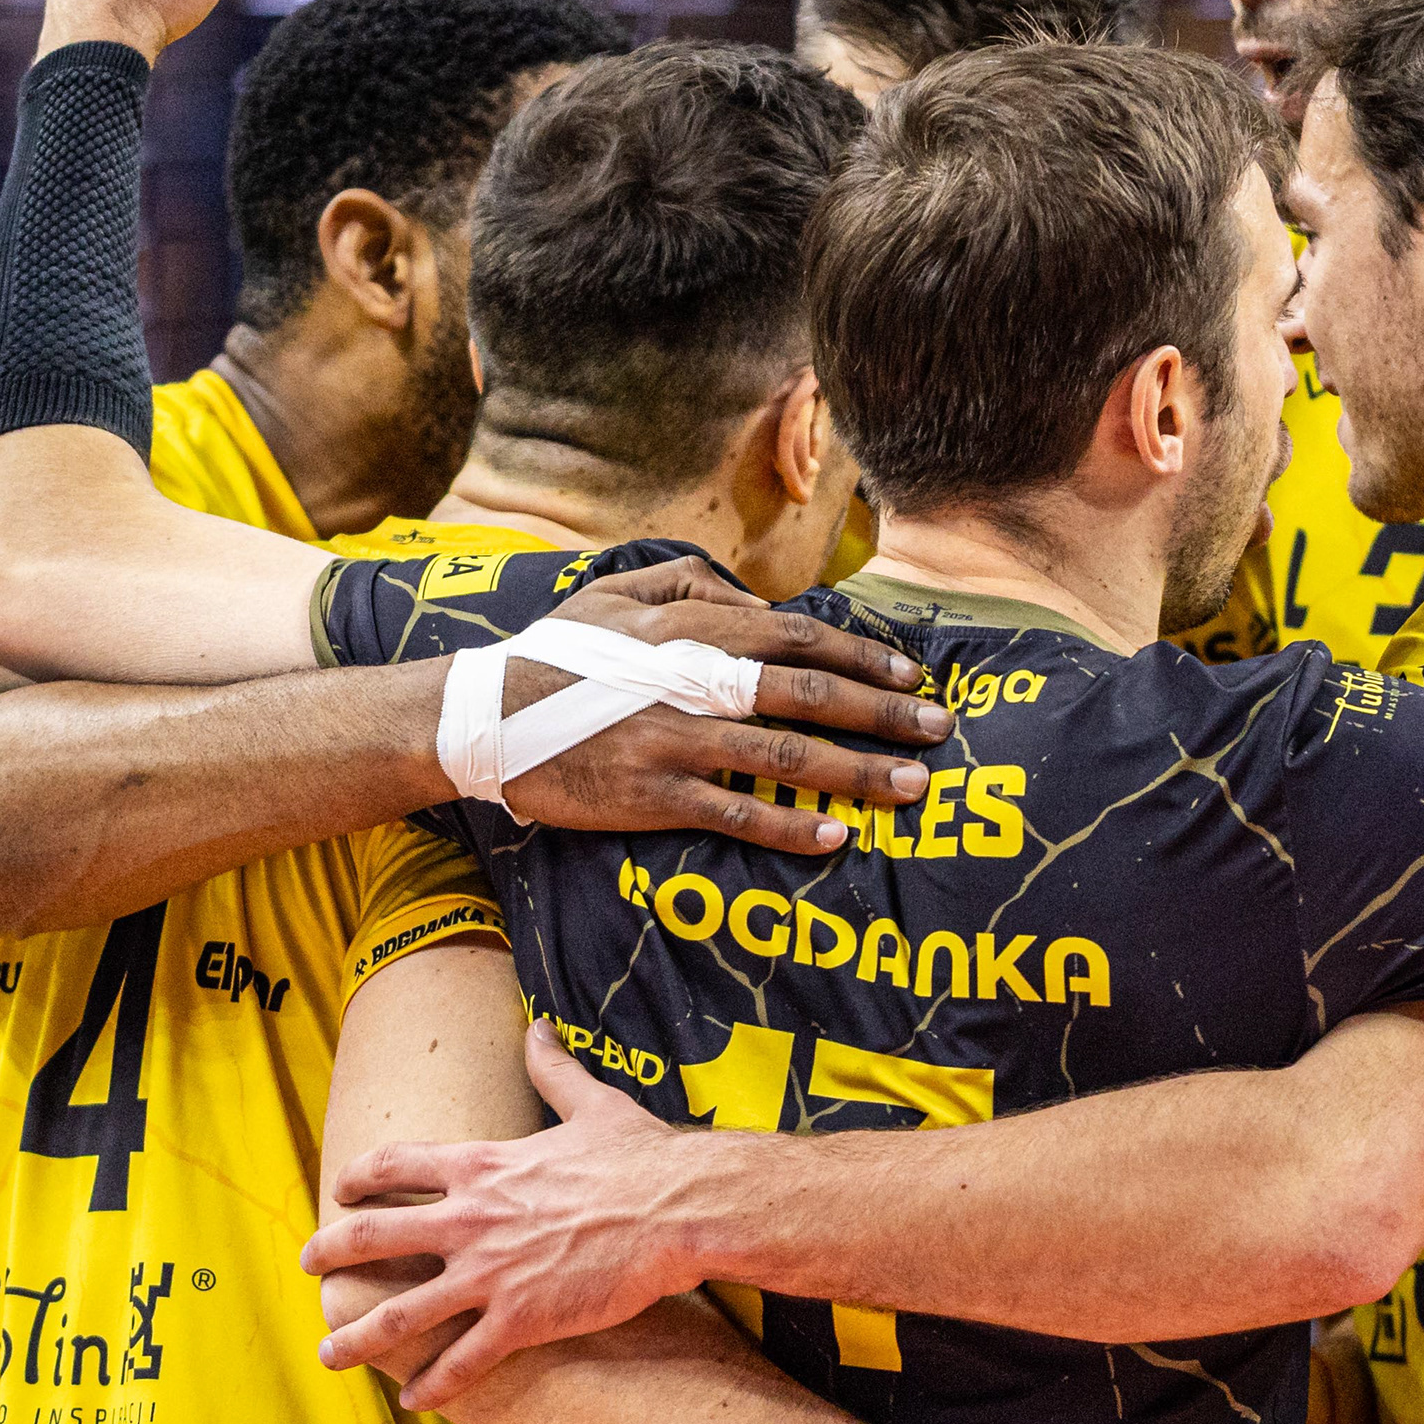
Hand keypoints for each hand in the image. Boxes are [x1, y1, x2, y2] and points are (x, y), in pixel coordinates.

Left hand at [308, 1025, 722, 1404]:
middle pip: (374, 1236)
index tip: (339, 1190)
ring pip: (402, 1312)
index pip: (393, 1165)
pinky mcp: (520, 1319)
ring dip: (358, 1335)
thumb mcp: (592, 1103)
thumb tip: (539, 1028)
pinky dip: (432, 1384)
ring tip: (329, 1352)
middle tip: (308, 1266)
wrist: (677, 1209)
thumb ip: (553, 1070)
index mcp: (480, 1165)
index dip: (357, 1178)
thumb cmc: (640, 1156)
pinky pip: (462, 1360)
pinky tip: (412, 1400)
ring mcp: (490, 1273)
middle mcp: (470, 1219)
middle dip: (331, 1252)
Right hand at [506, 559, 954, 858]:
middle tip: (939, 729)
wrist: (483, 717)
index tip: (911, 674)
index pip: (799, 638)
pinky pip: (736, 813)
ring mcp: (676, 741)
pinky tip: (835, 837)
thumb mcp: (616, 593)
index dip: (863, 656)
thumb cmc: (555, 652)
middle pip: (810, 694)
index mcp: (690, 629)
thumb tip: (756, 599)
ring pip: (786, 756)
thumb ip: (690, 585)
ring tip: (912, 785)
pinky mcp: (654, 796)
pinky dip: (789, 826)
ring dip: (858, 772)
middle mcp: (693, 681)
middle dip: (885, 713)